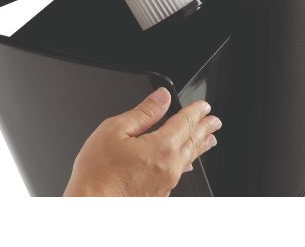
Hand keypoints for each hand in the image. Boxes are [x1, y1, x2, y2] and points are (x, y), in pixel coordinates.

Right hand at [63, 87, 221, 196]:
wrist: (90, 206)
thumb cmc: (97, 174)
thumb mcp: (116, 130)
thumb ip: (144, 112)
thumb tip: (162, 97)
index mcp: (161, 147)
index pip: (185, 123)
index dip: (196, 111)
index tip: (204, 106)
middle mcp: (169, 167)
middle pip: (192, 142)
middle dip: (205, 128)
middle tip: (214, 120)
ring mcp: (166, 184)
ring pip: (189, 159)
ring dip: (200, 145)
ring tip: (209, 139)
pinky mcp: (158, 195)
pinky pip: (180, 173)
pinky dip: (187, 162)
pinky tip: (188, 163)